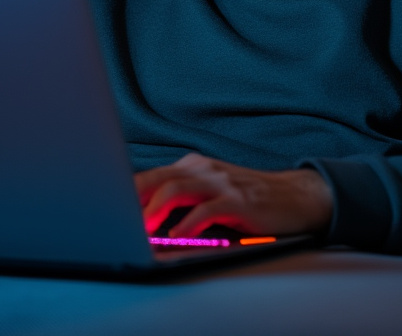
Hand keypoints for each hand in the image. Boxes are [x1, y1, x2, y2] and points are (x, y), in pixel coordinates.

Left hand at [134, 152, 333, 237]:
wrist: (294, 196)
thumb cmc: (247, 197)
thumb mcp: (211, 190)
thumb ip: (182, 198)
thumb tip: (145, 218)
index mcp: (192, 166)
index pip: (151, 176)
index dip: (127, 193)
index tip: (107, 209)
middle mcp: (202, 168)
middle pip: (156, 179)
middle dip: (132, 200)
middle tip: (114, 220)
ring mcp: (219, 182)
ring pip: (175, 190)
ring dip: (153, 211)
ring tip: (139, 230)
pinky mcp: (236, 201)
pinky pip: (204, 211)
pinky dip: (186, 225)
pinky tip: (175, 237)